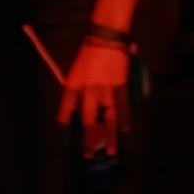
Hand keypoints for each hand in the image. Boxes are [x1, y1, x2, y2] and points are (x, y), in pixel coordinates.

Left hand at [58, 41, 130, 156]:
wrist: (107, 38)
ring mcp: (106, 90)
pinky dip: (125, 119)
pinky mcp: (120, 86)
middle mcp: (88, 91)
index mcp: (73, 86)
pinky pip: (122, 106)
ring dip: (109, 136)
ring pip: (108, 118)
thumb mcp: (75, 72)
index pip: (67, 111)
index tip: (68, 142)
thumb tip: (76, 111)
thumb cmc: (88, 53)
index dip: (67, 127)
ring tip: (111, 151)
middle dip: (89, 139)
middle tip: (89, 155)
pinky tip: (126, 130)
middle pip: (88, 121)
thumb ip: (74, 92)